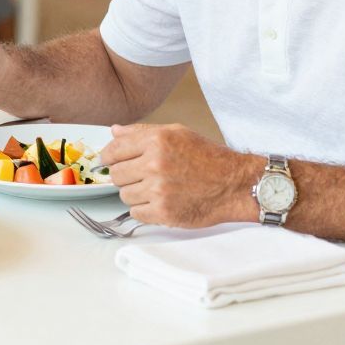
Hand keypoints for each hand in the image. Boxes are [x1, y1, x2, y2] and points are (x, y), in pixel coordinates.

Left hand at [102, 124, 260, 228]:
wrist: (234, 184)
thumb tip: (114, 132)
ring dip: (136, 194)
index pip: (113, 151)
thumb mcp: (177, 133)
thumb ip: (142, 132)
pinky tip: (161, 201)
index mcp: (156, 141)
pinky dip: (145, 209)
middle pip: (116, 175)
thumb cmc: (209, 158)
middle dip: (126, 176)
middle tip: (142, 176)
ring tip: (157, 188)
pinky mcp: (164, 213)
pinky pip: (136, 213)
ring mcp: (159, 190)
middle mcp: (155, 164)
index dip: (109, 158)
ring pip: (124, 196)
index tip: (111, 162)